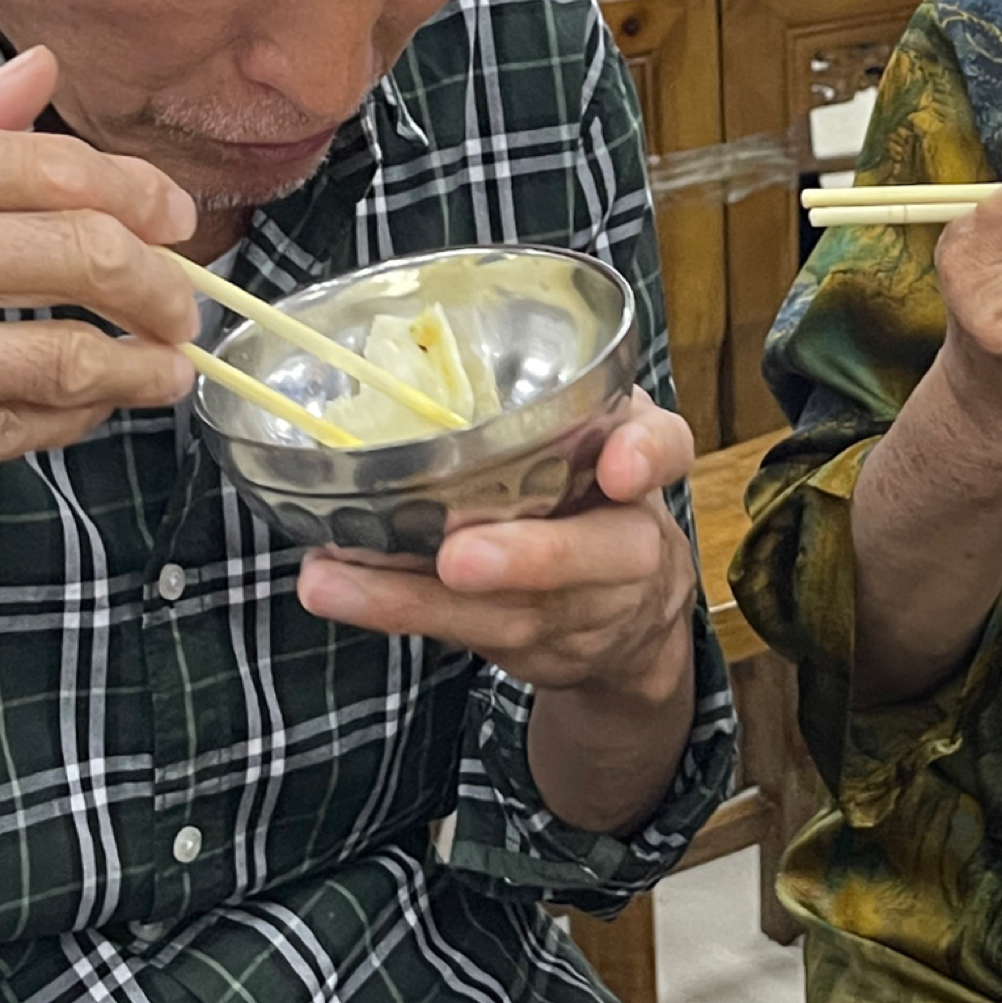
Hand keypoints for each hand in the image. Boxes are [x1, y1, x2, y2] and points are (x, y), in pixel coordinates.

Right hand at [0, 45, 202, 584]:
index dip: (140, 195)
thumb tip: (39, 80)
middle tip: (185, 302)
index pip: (53, 165)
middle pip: (89, 256)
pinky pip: (9, 436)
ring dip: (144, 367)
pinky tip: (77, 411)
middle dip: (167, 284)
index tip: (170, 216)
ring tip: (164, 369)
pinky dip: (64, 421)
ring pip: (70, 359)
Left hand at [294, 393, 698, 703]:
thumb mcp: (597, 430)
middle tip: (459, 559)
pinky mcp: (534, 650)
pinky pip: (467, 637)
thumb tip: (423, 352)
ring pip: (512, 614)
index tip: (618, 467)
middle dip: (529, 559)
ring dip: (417, 600)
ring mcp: (583, 611)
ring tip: (334, 583)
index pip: (666, 448)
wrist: (637, 618)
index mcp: (640, 469)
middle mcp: (626, 546)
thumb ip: (556, 396)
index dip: (645, 456)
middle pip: (599, 555)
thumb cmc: (593, 492)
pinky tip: (339, 591)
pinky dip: (399, 612)